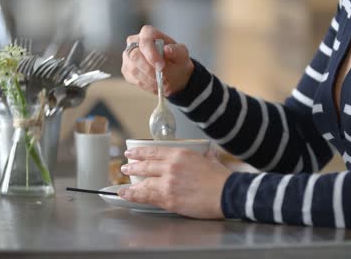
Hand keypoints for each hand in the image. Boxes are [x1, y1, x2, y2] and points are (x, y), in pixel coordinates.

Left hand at [117, 147, 231, 218]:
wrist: (227, 193)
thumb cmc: (222, 178)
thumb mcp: (211, 159)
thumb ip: (203, 156)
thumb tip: (206, 153)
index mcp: (180, 154)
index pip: (154, 151)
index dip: (140, 152)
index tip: (132, 152)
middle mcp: (171, 166)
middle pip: (145, 165)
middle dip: (133, 166)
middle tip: (125, 166)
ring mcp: (168, 183)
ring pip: (143, 182)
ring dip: (131, 183)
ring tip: (123, 185)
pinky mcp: (168, 199)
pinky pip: (146, 196)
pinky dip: (133, 195)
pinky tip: (126, 194)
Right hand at [121, 25, 194, 95]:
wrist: (173, 72)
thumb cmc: (176, 59)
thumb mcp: (182, 54)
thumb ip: (176, 51)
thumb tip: (167, 50)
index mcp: (148, 33)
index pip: (145, 40)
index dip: (151, 54)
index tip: (161, 66)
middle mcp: (134, 42)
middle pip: (134, 55)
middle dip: (149, 69)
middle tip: (160, 78)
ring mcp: (128, 56)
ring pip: (133, 69)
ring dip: (148, 79)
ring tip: (160, 82)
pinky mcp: (126, 69)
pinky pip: (132, 78)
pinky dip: (144, 84)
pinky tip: (154, 84)